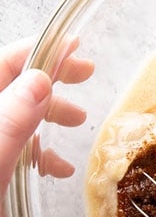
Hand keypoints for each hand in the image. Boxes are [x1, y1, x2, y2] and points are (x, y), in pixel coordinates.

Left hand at [0, 37, 92, 216]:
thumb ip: (8, 121)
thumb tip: (38, 78)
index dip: (34, 52)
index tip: (74, 46)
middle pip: (6, 89)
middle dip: (46, 80)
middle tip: (86, 75)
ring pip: (12, 119)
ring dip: (45, 116)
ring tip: (76, 123)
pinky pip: (13, 152)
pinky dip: (38, 153)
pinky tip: (57, 170)